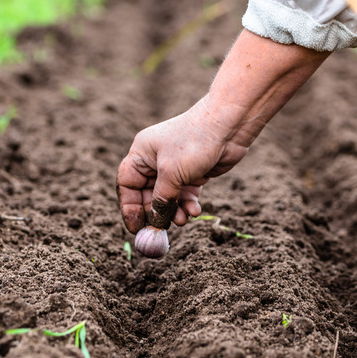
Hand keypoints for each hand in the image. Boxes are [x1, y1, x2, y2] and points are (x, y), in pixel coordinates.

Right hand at [116, 30, 329, 233]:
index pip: (127, 184)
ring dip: (175, 211)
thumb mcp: (172, 174)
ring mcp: (175, 167)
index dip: (129, 207)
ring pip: (169, 197)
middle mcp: (155, 160)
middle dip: (157, 212)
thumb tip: (155, 223)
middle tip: (162, 230)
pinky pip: (185, 195)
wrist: (229, 126)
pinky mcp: (193, 173)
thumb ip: (162, 200)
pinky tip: (195, 211)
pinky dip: (188, 204)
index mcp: (142, 153)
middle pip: (148, 194)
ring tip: (184, 220)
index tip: (136, 228)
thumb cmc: (194, 143)